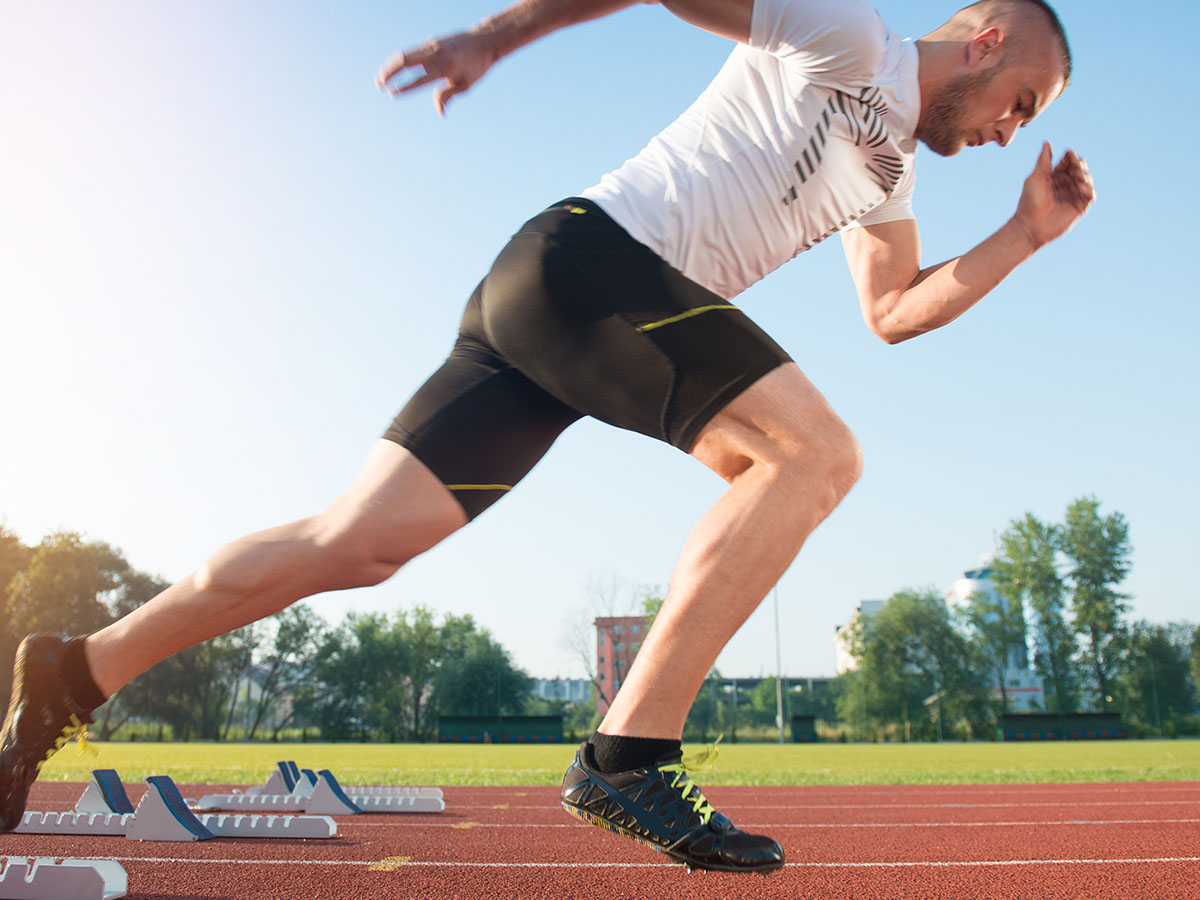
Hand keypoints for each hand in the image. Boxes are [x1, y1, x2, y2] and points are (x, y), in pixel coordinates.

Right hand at [375, 31, 498, 115]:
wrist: (484, 40)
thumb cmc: (476, 66)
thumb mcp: (465, 84)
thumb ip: (448, 96)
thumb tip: (440, 113)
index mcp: (444, 67)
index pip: (419, 79)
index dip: (404, 88)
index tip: (392, 94)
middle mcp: (435, 54)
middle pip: (404, 61)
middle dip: (389, 73)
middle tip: (379, 86)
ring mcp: (431, 46)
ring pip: (404, 54)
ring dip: (390, 66)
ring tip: (380, 79)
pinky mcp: (431, 43)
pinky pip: (411, 51)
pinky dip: (399, 61)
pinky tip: (393, 70)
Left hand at [1012, 142, 1095, 249]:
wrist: (1030, 226)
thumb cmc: (1029, 202)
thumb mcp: (1036, 177)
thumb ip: (1044, 161)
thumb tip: (1047, 142)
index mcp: (1054, 177)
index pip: (1068, 162)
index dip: (1070, 156)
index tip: (1069, 153)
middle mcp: (1065, 185)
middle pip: (1079, 168)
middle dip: (1079, 164)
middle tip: (1074, 165)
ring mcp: (1073, 196)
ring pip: (1086, 180)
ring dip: (1084, 175)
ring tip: (1077, 176)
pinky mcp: (1079, 208)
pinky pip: (1090, 195)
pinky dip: (1088, 189)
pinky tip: (1081, 187)